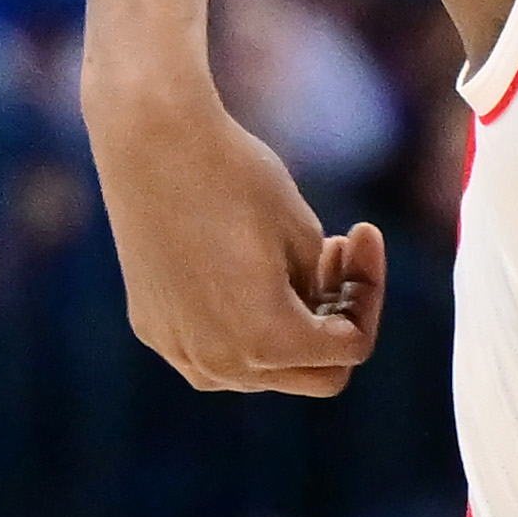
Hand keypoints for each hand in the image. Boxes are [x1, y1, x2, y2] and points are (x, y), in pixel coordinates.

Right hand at [91, 56, 384, 398]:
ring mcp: (180, 353)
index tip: (357, 235)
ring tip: (293, 257)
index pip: (350, 349)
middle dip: (334, 320)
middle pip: (311, 374)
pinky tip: (241, 265)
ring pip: (262, 368)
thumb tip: (316, 333)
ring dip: (290, 324)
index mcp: (267, 342)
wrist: (150, 142)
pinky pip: (217, 348)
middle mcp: (220, 365)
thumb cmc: (236, 177)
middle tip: (336, 256)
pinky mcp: (154, 330)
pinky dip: (243, 321)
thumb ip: (322, 297)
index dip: (368, 295)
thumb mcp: (307, 237)